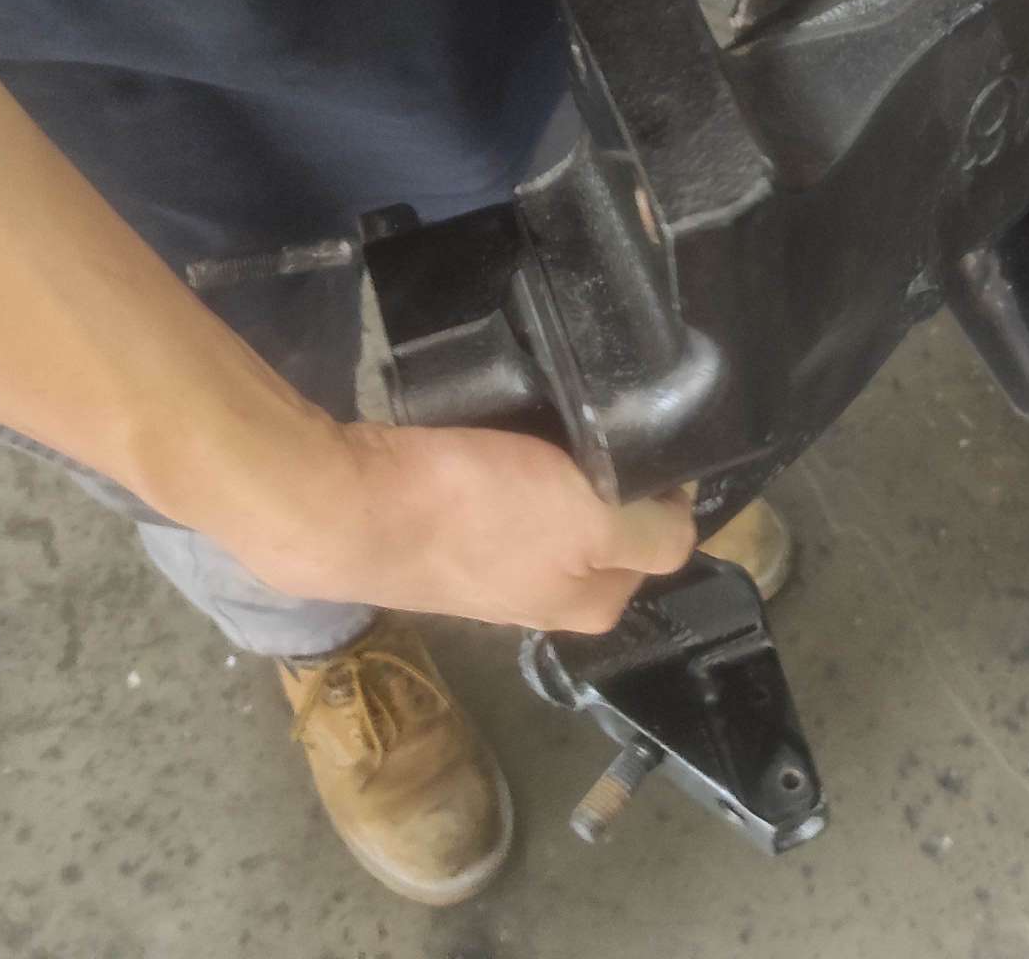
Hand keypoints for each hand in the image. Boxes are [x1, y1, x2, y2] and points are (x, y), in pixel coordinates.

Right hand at [229, 420, 696, 634]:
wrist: (346, 508)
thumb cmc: (474, 515)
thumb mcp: (590, 526)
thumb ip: (651, 534)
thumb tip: (682, 524)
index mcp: (591, 606)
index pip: (662, 539)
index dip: (661, 486)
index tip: (643, 436)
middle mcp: (547, 597)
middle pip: (610, 522)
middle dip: (609, 476)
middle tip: (593, 424)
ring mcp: (494, 567)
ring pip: (559, 503)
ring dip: (560, 465)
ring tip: (545, 423)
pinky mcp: (448, 534)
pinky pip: (506, 490)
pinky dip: (511, 462)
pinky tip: (501, 435)